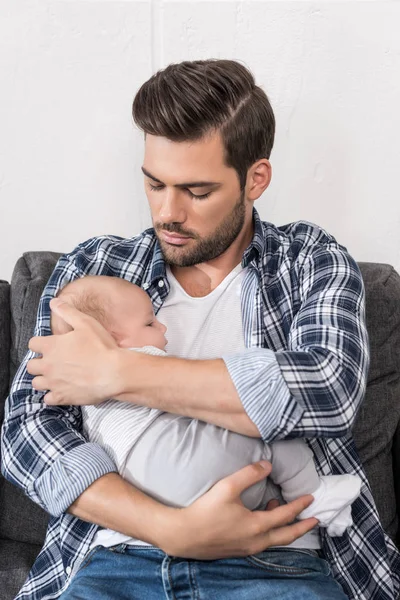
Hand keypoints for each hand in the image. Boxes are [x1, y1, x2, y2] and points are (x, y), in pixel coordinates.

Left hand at [27, 298, 121, 404]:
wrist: (114, 372)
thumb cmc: (101, 347)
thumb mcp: (86, 323)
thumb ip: (67, 312)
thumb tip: (54, 302)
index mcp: (51, 346)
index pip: (32, 344)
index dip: (40, 344)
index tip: (50, 345)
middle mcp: (48, 365)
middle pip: (31, 365)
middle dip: (40, 362)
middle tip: (54, 361)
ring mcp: (53, 383)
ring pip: (36, 383)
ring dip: (44, 379)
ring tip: (56, 376)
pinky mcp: (62, 397)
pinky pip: (47, 399)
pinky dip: (52, 395)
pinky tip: (62, 389)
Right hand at [160, 461, 317, 558]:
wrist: (184, 535)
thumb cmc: (205, 511)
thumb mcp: (228, 487)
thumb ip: (249, 474)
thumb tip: (268, 465)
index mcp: (257, 526)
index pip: (285, 515)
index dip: (299, 505)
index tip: (311, 498)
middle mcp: (256, 541)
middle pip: (287, 536)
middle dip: (303, 526)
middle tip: (315, 519)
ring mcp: (247, 548)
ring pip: (274, 540)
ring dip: (285, 528)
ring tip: (283, 511)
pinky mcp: (238, 550)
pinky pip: (262, 543)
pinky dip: (270, 532)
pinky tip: (261, 520)